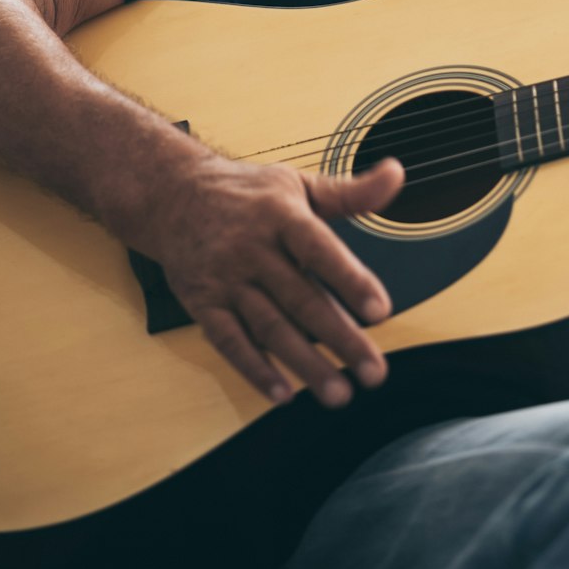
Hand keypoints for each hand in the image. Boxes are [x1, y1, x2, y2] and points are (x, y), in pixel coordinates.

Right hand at [129, 149, 404, 406]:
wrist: (172, 196)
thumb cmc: (247, 193)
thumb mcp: (298, 183)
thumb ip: (349, 191)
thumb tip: (396, 174)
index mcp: (280, 215)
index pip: (319, 250)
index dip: (349, 280)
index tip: (381, 312)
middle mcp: (252, 249)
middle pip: (301, 299)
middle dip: (340, 339)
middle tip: (373, 373)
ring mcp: (226, 280)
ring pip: (269, 328)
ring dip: (305, 364)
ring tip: (338, 393)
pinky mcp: (204, 304)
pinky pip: (229, 342)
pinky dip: (255, 369)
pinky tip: (283, 394)